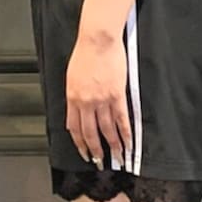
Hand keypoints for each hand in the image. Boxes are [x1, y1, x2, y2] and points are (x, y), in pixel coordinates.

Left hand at [65, 33, 132, 168]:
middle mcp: (85, 102)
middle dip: (95, 150)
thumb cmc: (85, 53)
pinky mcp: (117, 95)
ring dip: (113, 146)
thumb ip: (75, 95)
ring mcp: (101, 100)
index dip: (80, 143)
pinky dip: (125, 133)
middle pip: (90, 133)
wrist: (97, 40)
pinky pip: (121, 119)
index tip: (84, 152)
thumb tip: (77, 109)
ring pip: (107, 130)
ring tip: (117, 156)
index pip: (74, 128)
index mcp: (72, 98)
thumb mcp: (72, 76)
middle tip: (100, 161)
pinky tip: (129, 142)